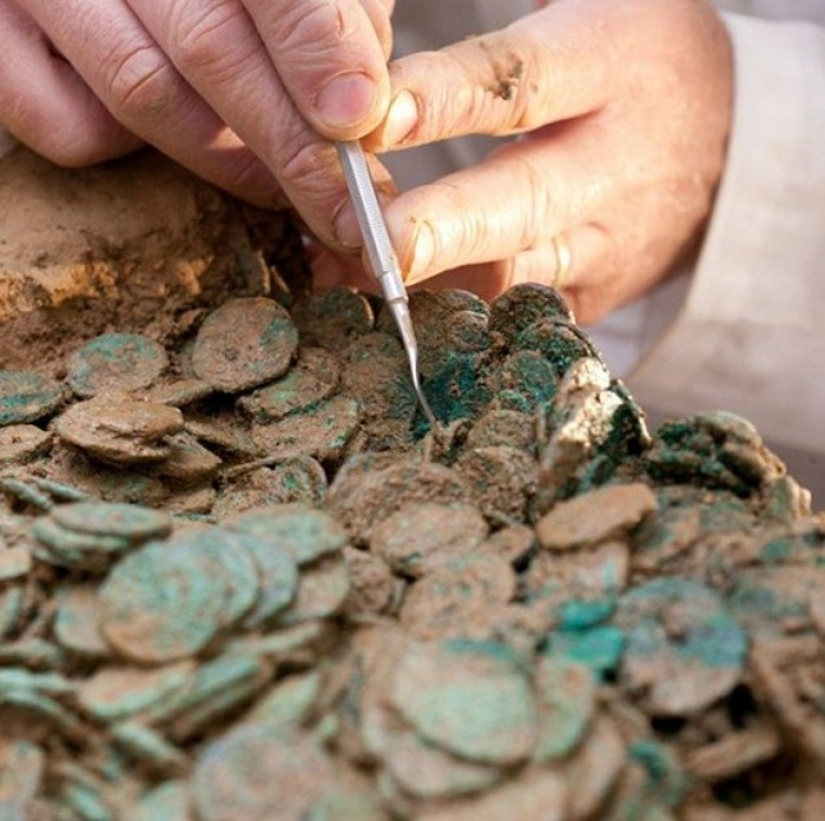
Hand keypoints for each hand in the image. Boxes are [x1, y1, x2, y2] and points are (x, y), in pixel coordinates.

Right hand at [0, 0, 394, 244]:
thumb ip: (330, 8)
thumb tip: (362, 102)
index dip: (317, 50)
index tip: (357, 122)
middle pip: (209, 48)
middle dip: (291, 146)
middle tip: (346, 211)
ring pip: (141, 93)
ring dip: (228, 162)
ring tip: (287, 189)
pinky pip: (69, 129)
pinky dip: (130, 152)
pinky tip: (170, 135)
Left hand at [333, 0, 732, 322]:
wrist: (735, 148)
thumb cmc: (639, 62)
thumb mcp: (600, 6)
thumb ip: (511, 32)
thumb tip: (391, 30)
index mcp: (608, 65)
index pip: (517, 83)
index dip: (446, 101)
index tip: (378, 117)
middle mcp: (609, 163)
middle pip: (522, 201)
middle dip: (449, 225)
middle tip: (383, 243)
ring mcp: (605, 241)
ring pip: (517, 274)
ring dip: (436, 283)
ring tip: (357, 281)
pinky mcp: (595, 292)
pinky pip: (522, 313)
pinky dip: (459, 315)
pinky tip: (402, 308)